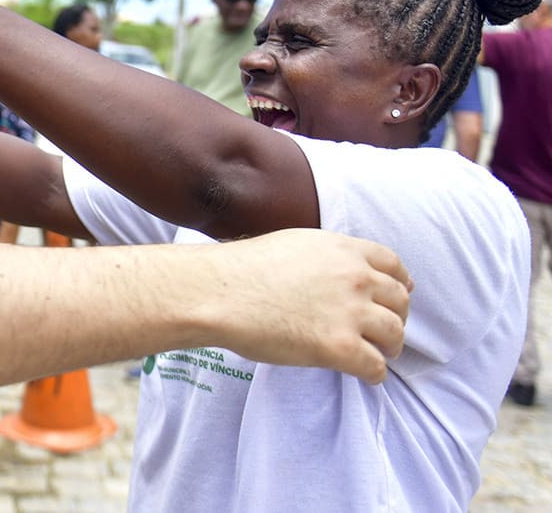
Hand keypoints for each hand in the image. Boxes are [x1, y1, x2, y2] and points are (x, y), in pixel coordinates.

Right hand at [198, 229, 411, 384]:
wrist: (220, 292)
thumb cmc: (243, 270)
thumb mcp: (294, 244)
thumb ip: (325, 257)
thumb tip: (332, 273)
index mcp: (343, 250)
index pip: (393, 265)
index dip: (400, 282)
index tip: (399, 294)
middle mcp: (355, 278)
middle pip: (399, 300)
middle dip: (397, 317)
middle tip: (385, 330)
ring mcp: (349, 313)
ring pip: (394, 334)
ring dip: (390, 346)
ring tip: (378, 353)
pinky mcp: (339, 347)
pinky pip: (376, 367)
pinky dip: (374, 374)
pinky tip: (364, 375)